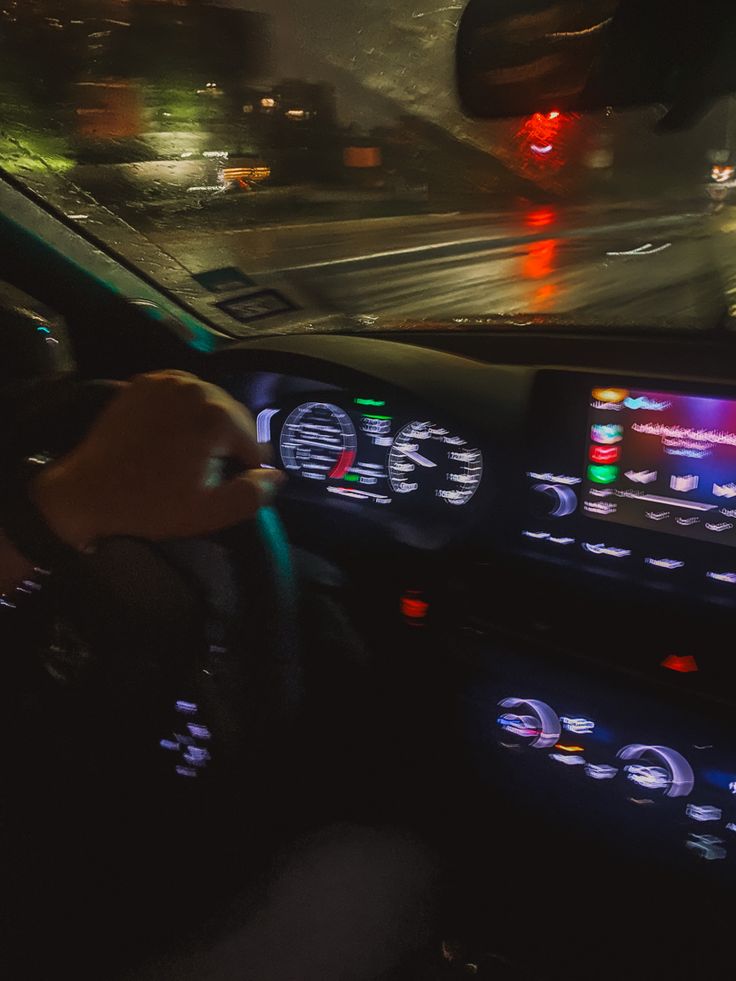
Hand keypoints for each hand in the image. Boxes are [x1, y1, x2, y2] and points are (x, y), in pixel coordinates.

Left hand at [31, 371, 283, 548]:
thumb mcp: (209, 512)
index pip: (252, 442)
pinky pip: (181, 393)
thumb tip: (276, 477)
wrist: (87, 492)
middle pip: (232, 416)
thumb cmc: (150, 504)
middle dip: (229, 442)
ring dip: (208, 425)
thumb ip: (252, 495)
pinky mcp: (143, 383)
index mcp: (215, 415)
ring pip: (207, 402)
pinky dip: (184, 411)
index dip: (247, 468)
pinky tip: (174, 436)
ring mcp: (166, 380)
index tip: (232, 485)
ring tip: (194, 454)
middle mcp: (194, 386)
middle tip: (214, 472)